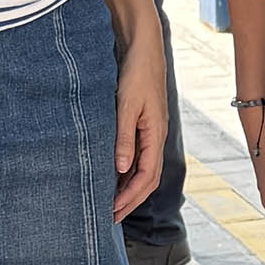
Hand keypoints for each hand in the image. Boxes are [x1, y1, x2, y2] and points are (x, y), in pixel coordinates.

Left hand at [112, 15, 165, 221]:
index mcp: (155, 134)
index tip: (111, 213)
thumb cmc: (135, 72)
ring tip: (109, 203)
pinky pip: (135, 155)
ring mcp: (149, 131)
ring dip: (127, 188)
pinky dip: (124, 170)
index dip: (129, 198)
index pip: (146, 177)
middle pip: (146, 179)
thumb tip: (122, 169)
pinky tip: (110, 175)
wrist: (142, 45)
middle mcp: (154, 136)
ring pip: (141, 169)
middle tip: (109, 218)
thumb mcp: (126, 105)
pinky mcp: (140, 123)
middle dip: (129, 200)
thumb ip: (123, 137)